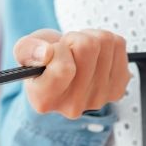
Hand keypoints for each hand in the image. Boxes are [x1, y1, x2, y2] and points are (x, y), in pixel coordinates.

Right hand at [13, 28, 130, 118]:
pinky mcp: (118, 89)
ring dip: (91, 38)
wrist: (64, 68)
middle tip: (68, 50)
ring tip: (80, 51)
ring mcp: (98, 100)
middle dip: (75, 38)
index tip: (53, 51)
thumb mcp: (25, 50)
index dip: (59, 48)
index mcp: (45, 100)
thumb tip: (46, 53)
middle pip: (87, 48)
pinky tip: (96, 56)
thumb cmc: (43, 59)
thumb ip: (27, 49)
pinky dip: (107, 42)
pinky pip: (119, 46)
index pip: (65, 68)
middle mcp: (73, 107)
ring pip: (105, 43)